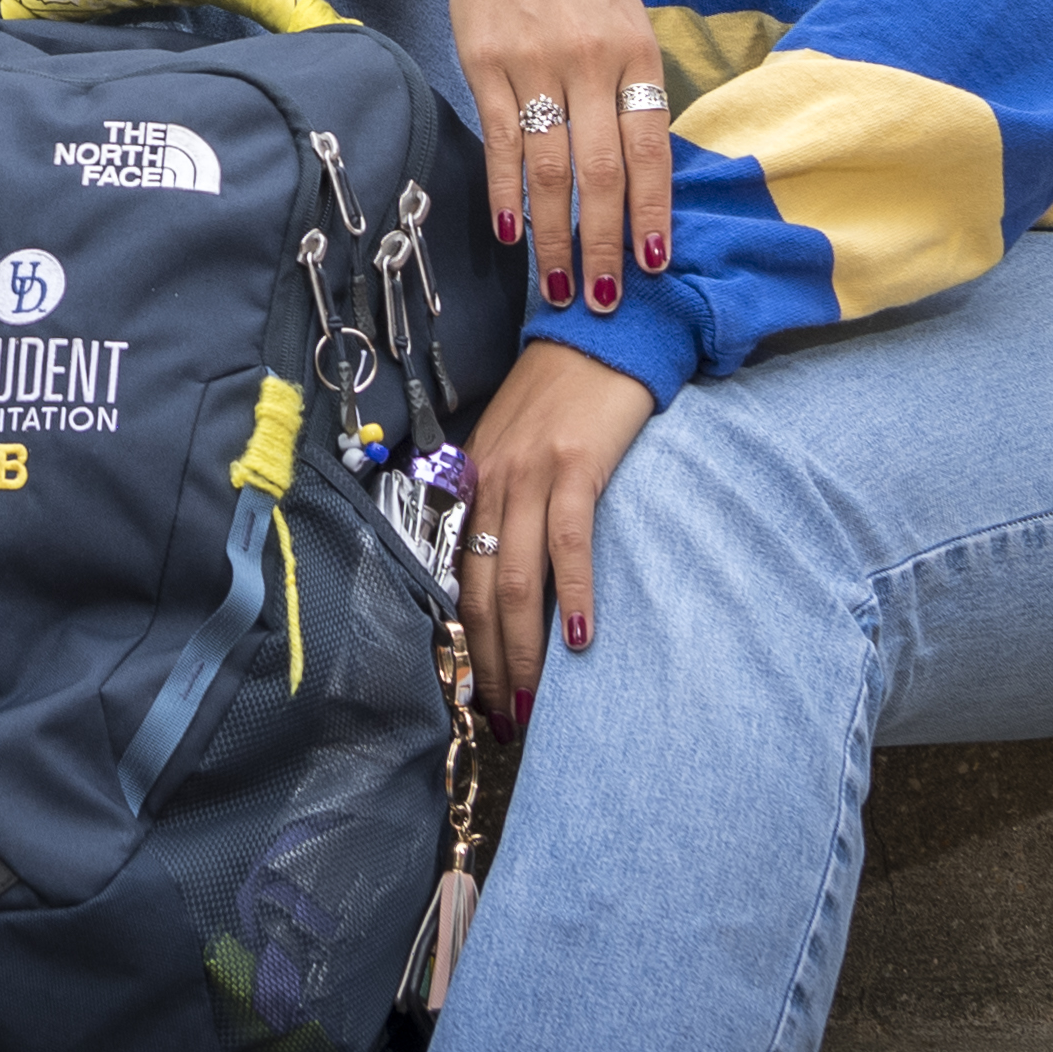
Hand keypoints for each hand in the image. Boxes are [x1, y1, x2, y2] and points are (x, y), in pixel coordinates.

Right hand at [433, 0, 674, 320]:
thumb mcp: (626, 17)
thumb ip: (635, 87)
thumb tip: (644, 173)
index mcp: (635, 52)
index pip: (650, 149)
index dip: (651, 211)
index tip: (653, 264)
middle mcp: (589, 61)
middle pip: (600, 171)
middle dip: (602, 243)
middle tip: (602, 299)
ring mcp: (533, 64)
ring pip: (548, 167)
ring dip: (553, 234)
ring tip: (556, 283)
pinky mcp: (484, 65)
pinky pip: (499, 141)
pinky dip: (506, 191)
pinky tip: (512, 230)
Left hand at [456, 336, 656, 721]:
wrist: (601, 332)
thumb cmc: (565, 395)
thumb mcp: (517, 446)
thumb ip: (506, 501)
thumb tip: (509, 576)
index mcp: (470, 480)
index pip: (451, 577)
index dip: (461, 642)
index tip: (473, 694)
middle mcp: (487, 479)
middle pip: (474, 591)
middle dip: (486, 664)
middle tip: (503, 719)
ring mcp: (529, 472)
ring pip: (512, 578)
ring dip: (522, 650)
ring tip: (534, 703)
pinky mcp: (575, 465)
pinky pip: (567, 542)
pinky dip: (571, 594)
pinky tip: (581, 639)